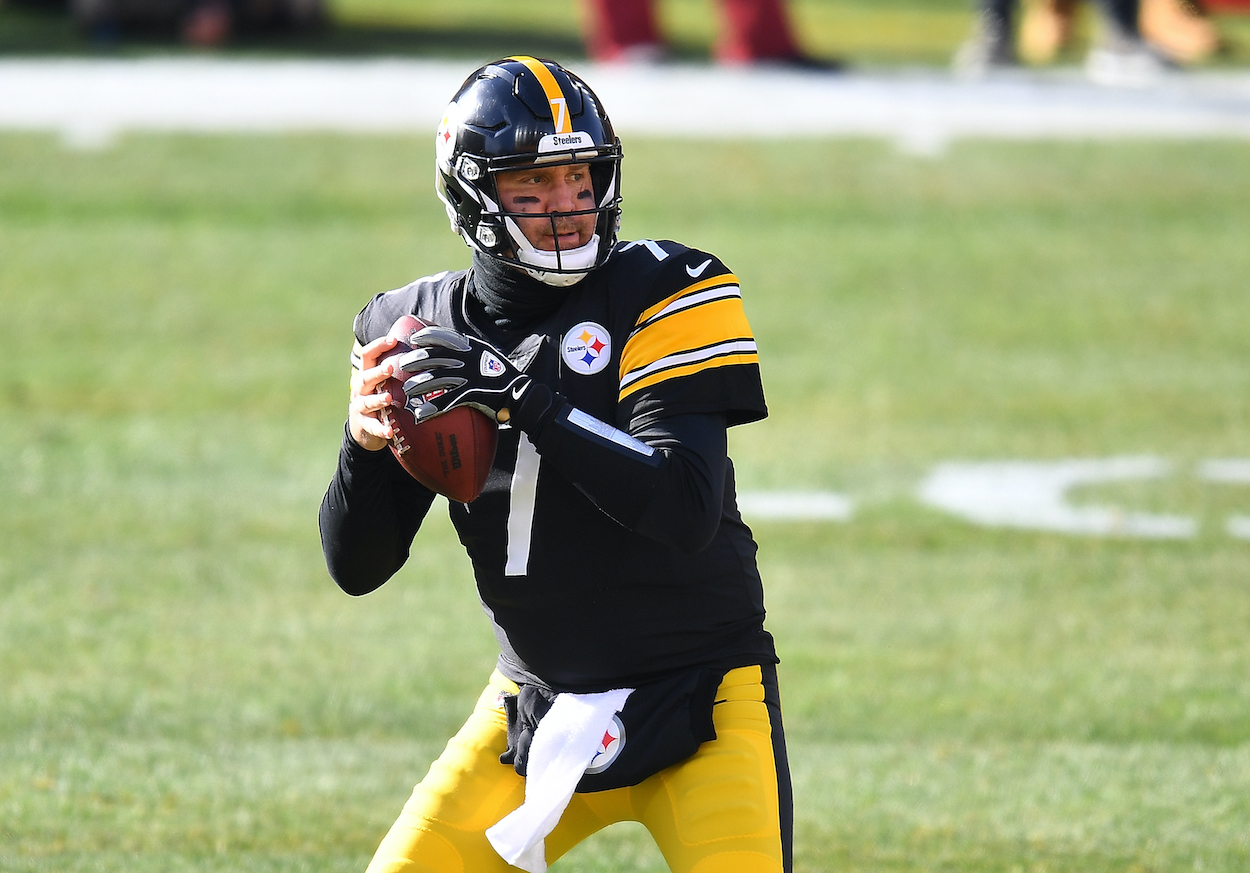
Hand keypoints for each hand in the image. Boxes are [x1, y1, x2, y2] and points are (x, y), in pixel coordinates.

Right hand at [347, 335, 398, 450]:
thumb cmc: (379, 399)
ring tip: (388, 397)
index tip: (393, 339)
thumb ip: (397, 371)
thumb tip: (426, 350)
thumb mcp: (384, 384)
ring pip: (367, 402)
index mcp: (367, 376)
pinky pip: (372, 427)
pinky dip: (381, 429)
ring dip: (378, 399)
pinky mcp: (364, 425)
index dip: (378, 346)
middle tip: (389, 368)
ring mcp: (360, 408)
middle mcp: (361, 390)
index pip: (368, 356)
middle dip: (377, 373)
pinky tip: (389, 431)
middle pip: (366, 378)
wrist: (363, 429)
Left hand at [392, 327, 532, 422]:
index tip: (413, 340)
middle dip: (415, 361)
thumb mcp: (487, 355)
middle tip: (402, 366)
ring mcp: (469, 376)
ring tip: (406, 392)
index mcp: (471, 347)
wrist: (520, 394)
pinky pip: (446, 401)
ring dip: (418, 385)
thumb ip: (471, 351)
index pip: (443, 336)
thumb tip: (453, 348)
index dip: (426, 337)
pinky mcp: (471, 394)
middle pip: (433, 357)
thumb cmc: (503, 376)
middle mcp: (468, 359)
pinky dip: (431, 408)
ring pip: (435, 379)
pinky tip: (420, 414)